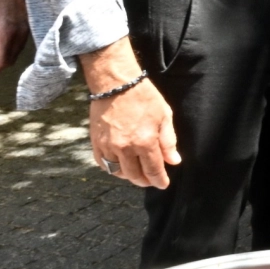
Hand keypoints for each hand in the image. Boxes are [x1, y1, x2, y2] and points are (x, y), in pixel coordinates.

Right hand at [81, 38, 180, 188]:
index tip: (163, 184)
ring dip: (128, 176)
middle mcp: (125, 147)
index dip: (159, 180)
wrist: (116, 84)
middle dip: (145, 181)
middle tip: (151, 180)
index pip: (153, 170)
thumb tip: (174, 162)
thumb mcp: (164, 116)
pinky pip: (103, 164)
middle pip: (135, 175)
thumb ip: (168, 141)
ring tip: (137, 174)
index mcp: (145, 141)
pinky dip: (111, 169)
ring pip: (118, 172)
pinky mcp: (96, 143)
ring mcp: (108, 146)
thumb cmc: (144, 97)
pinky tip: (120, 166)